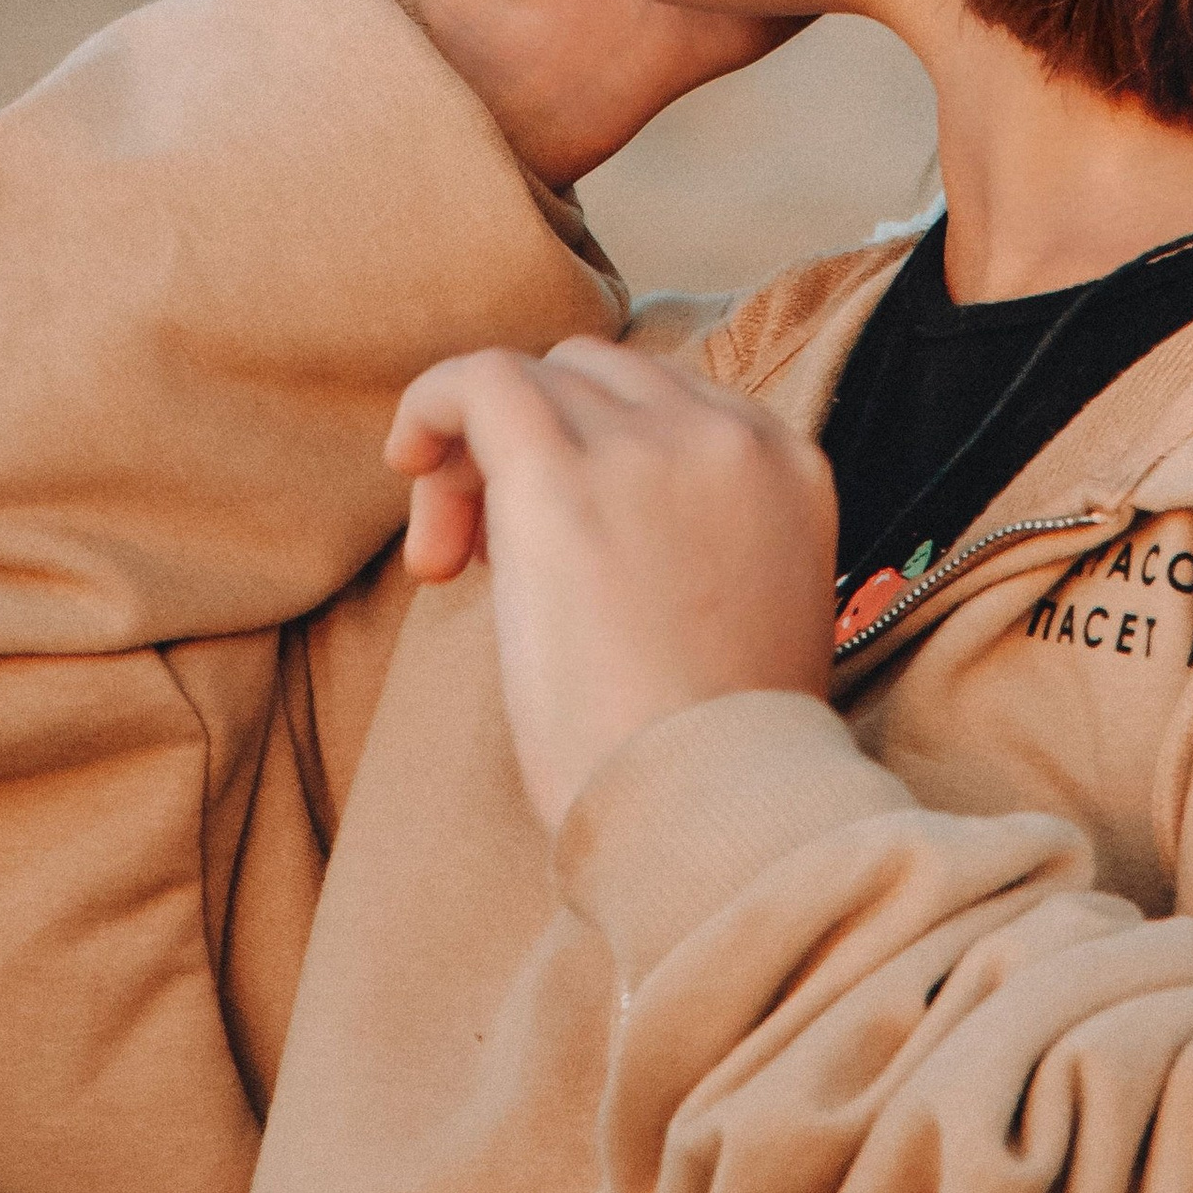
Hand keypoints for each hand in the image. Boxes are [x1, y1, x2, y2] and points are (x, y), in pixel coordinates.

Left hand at [383, 337, 838, 831]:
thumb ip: (703, 546)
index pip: (669, 403)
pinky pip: (482, 379)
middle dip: (535, 445)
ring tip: (450, 560)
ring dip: (481, 451)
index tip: (548, 548)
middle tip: (484, 558)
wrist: (708, 814)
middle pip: (601, 379)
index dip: (596, 452)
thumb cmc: (714, 761)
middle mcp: (728, 434)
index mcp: (788, 465)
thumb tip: (607, 538)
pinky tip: (404, 458)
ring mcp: (649, 444)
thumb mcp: (749, 622)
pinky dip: (434, 401)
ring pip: (542, 378)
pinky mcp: (560, 473)